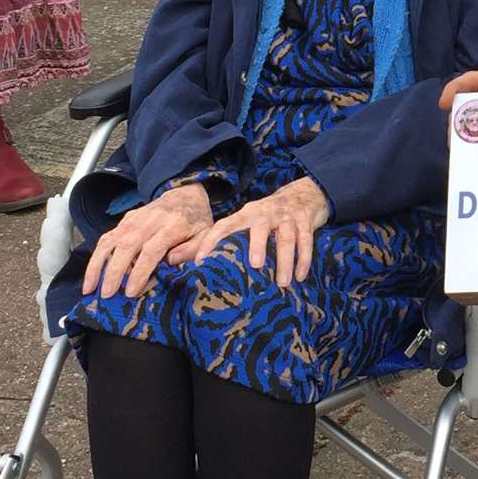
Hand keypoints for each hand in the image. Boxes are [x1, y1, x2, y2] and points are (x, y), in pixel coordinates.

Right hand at [82, 184, 212, 298]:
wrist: (185, 193)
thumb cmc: (196, 220)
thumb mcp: (205, 234)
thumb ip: (192, 250)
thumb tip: (171, 263)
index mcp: (172, 226)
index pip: (151, 250)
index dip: (139, 271)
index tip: (131, 292)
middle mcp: (150, 221)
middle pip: (127, 246)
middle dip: (114, 272)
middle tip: (106, 295)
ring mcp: (135, 219)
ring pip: (110, 240)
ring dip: (97, 264)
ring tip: (89, 288)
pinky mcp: (125, 220)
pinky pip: (107, 237)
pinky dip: (97, 256)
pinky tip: (92, 274)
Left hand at [169, 176, 329, 287]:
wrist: (303, 196)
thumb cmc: (265, 217)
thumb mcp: (242, 223)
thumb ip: (211, 240)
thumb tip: (172, 260)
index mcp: (245, 214)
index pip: (224, 226)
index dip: (211, 241)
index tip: (200, 262)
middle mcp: (265, 213)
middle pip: (259, 227)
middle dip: (257, 245)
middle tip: (254, 266)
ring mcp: (286, 218)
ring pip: (286, 237)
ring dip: (285, 259)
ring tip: (282, 282)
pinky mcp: (305, 223)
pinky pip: (306, 241)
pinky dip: (304, 259)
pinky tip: (301, 277)